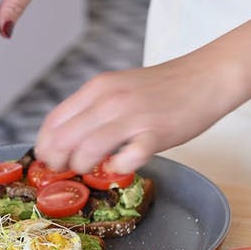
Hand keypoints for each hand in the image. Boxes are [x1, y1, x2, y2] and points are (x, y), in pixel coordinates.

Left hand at [35, 47, 241, 173]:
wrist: (206, 77)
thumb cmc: (164, 87)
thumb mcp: (120, 88)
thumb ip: (96, 108)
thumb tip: (71, 137)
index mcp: (98, 88)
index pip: (54, 120)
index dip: (45, 145)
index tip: (47, 159)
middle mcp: (110, 101)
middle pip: (64, 139)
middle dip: (58, 162)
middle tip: (64, 172)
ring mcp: (132, 117)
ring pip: (87, 151)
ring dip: (82, 167)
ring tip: (91, 170)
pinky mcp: (155, 134)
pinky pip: (126, 159)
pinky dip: (117, 168)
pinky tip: (120, 167)